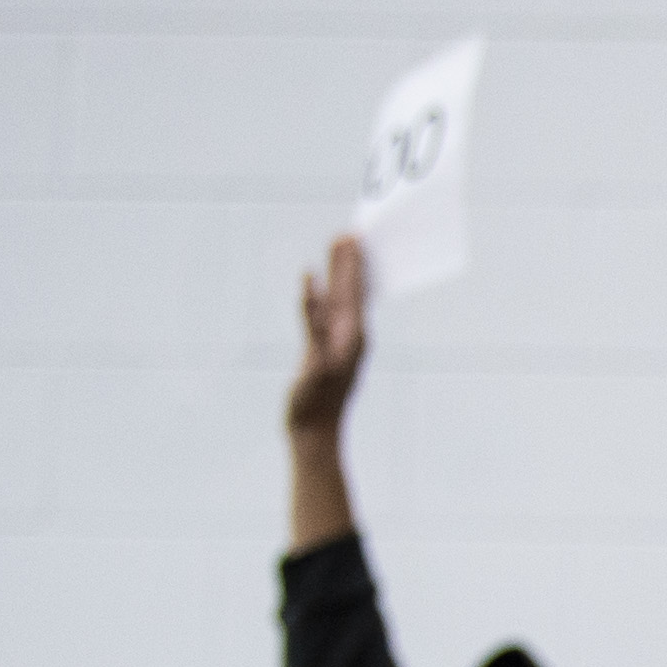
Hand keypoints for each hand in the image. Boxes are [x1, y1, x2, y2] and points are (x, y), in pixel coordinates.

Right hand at [287, 233, 368, 435]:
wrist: (314, 435)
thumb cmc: (314, 403)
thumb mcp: (315, 365)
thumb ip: (314, 327)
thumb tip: (313, 296)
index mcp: (351, 337)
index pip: (353, 291)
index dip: (351, 263)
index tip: (352, 236)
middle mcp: (349, 337)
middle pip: (350, 290)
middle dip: (348, 261)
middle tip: (348, 232)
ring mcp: (337, 343)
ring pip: (339, 299)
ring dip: (338, 273)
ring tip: (338, 248)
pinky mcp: (324, 350)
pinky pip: (324, 314)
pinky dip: (321, 295)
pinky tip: (317, 284)